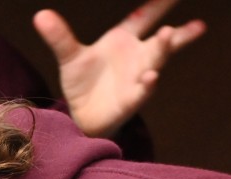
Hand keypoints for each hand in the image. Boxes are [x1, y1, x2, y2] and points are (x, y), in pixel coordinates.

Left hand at [34, 0, 204, 138]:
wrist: (81, 116)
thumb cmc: (82, 83)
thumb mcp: (69, 57)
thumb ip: (59, 37)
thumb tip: (40, 15)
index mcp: (123, 40)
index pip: (144, 17)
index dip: (158, 5)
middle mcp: (136, 57)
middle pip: (159, 42)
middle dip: (173, 33)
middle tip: (190, 23)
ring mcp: (136, 79)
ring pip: (154, 63)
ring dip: (162, 50)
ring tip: (168, 35)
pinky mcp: (130, 101)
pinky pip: (141, 92)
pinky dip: (147, 85)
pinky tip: (150, 77)